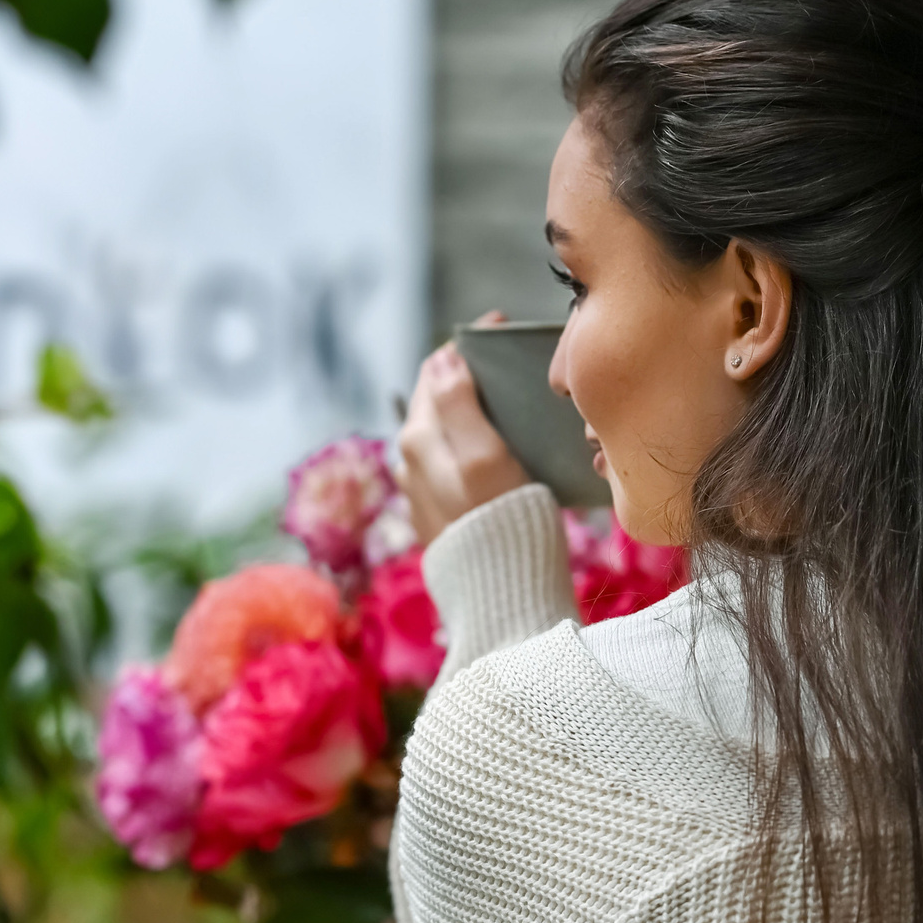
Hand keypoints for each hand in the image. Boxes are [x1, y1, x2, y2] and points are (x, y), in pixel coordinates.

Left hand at [396, 314, 530, 548]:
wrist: (499, 593)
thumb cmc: (498, 520)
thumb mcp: (482, 456)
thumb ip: (459, 404)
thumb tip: (443, 359)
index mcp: (418, 437)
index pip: (438, 369)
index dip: (469, 344)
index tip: (503, 329)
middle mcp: (411, 461)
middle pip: (439, 398)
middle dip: (470, 374)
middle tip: (511, 364)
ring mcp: (423, 488)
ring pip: (446, 430)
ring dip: (473, 410)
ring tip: (512, 404)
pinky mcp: (440, 512)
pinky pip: (454, 461)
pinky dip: (474, 442)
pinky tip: (501, 448)